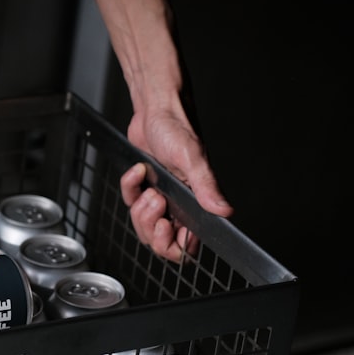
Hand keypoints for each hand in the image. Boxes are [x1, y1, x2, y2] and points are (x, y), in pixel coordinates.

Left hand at [121, 107, 232, 261]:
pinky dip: (129, 187)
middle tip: (157, 202)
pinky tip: (138, 171)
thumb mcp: (192, 159)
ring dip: (140, 209)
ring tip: (150, 189)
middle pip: (159, 240)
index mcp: (195, 202)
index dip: (173, 244)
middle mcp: (178, 204)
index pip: (185, 244)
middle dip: (151, 225)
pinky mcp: (142, 187)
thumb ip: (206, 187)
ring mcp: (160, 197)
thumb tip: (224, 210)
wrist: (156, 110)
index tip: (168, 227)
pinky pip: (129, 201)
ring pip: (142, 224)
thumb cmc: (177, 129)